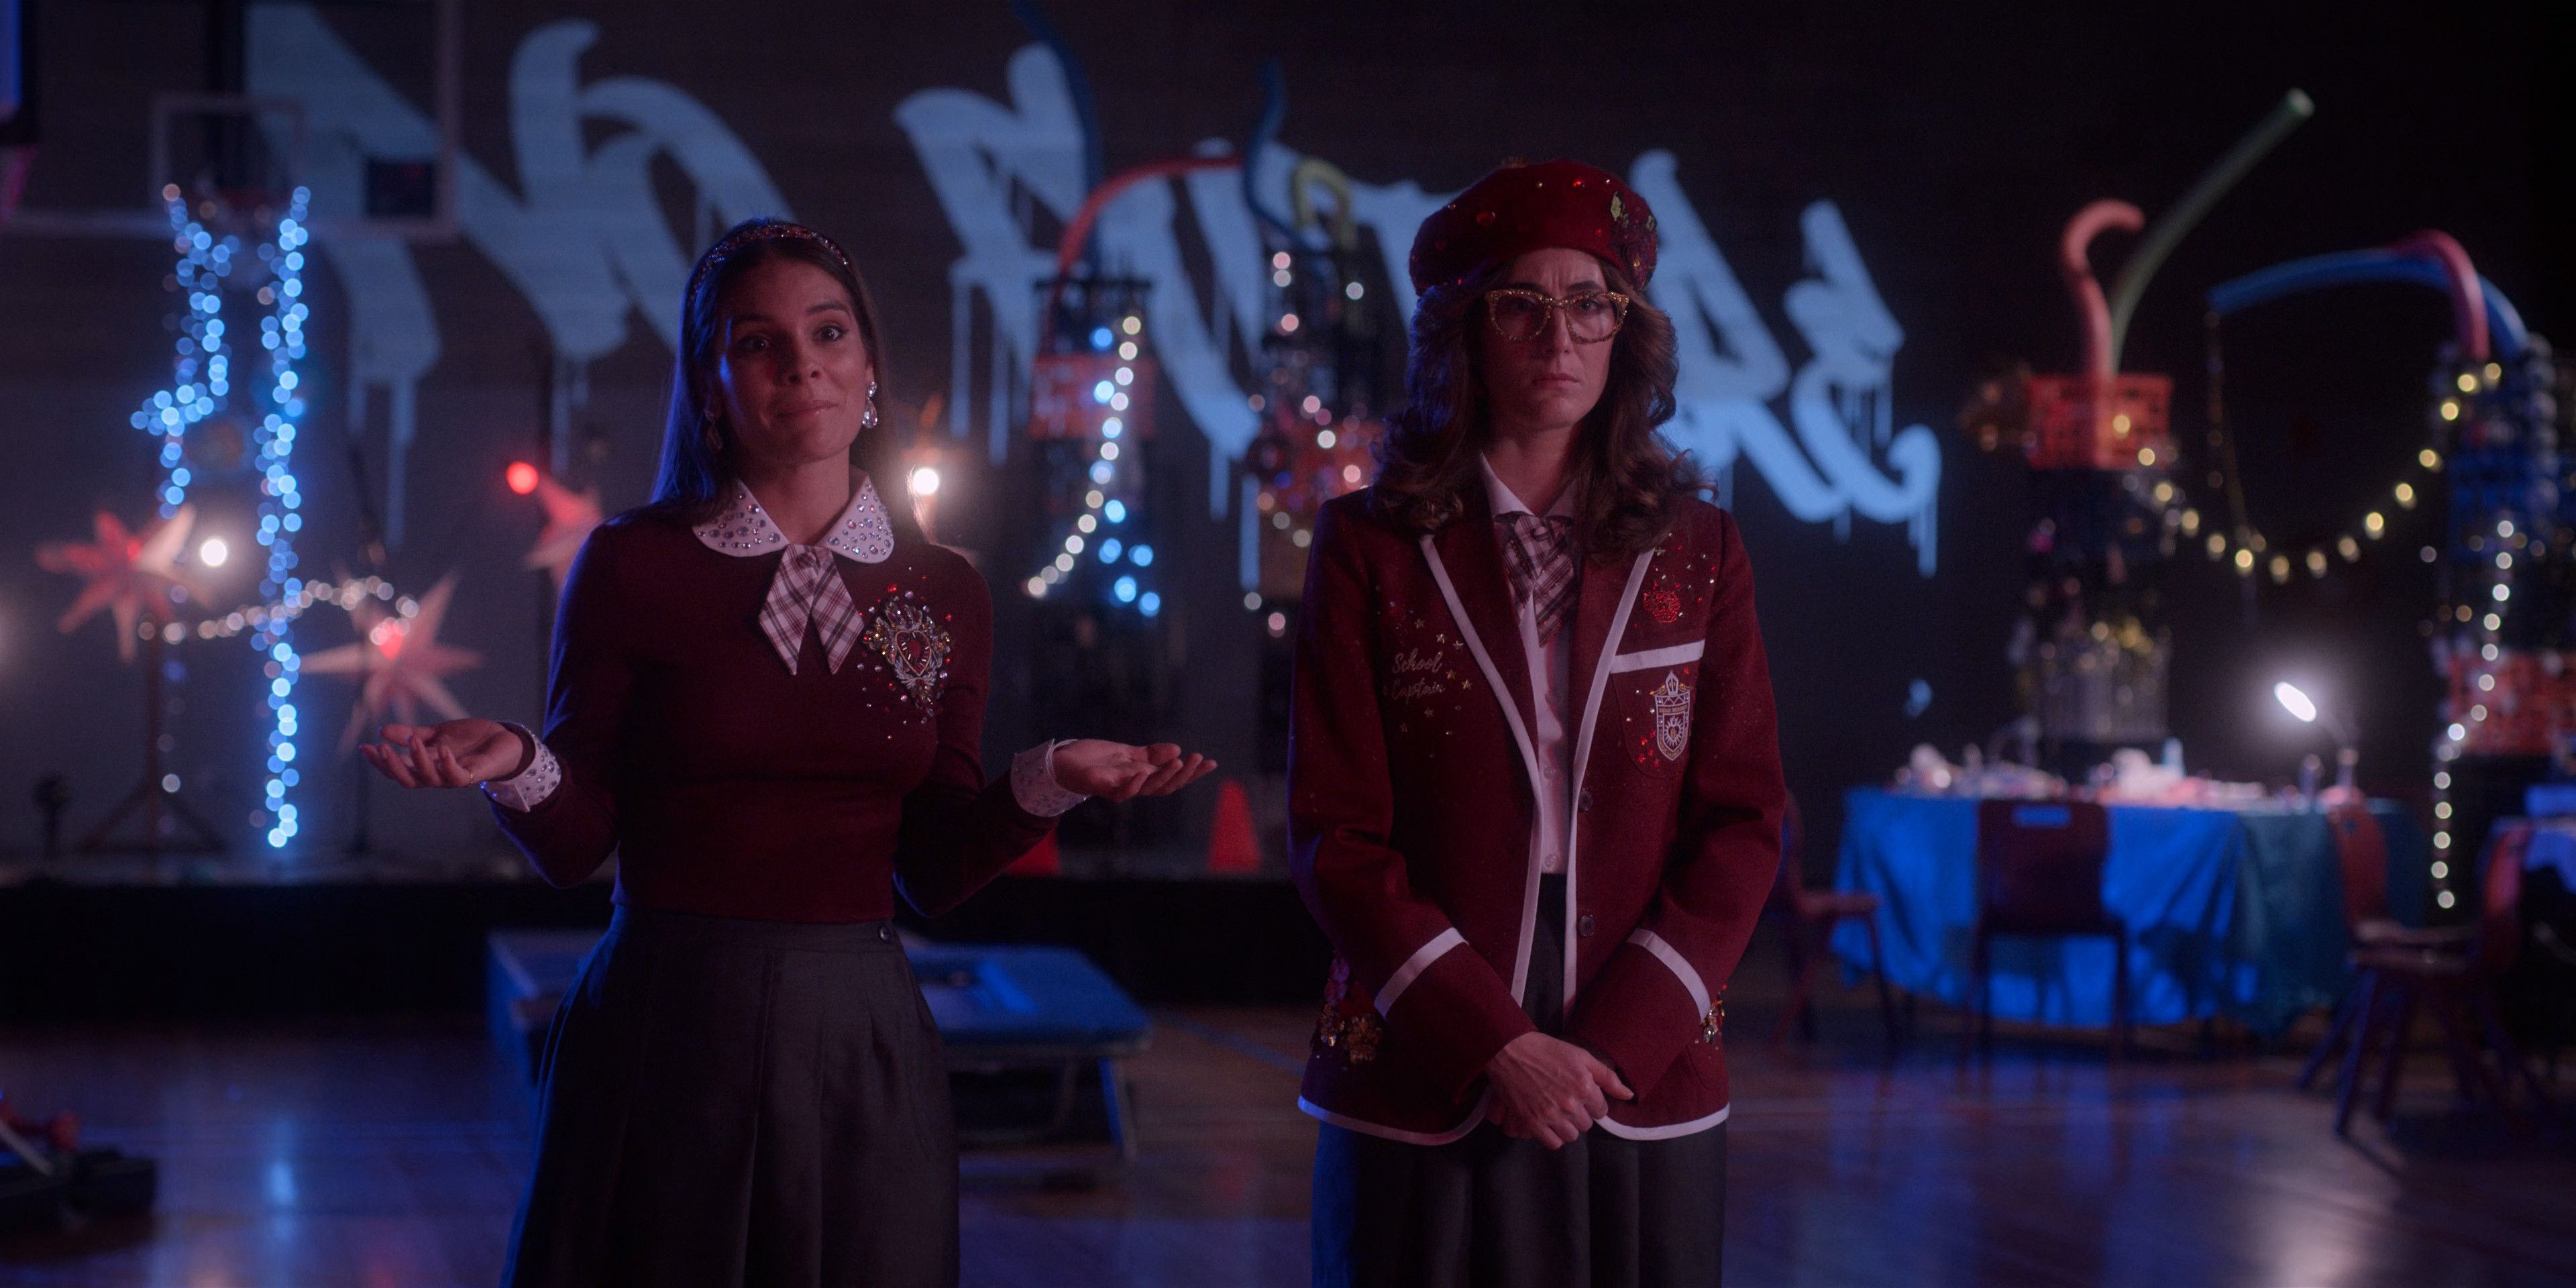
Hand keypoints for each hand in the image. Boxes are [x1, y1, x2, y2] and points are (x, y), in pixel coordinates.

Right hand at [358, 719, 526, 788]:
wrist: (502, 739)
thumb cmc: (468, 739)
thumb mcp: (436, 733)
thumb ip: (411, 734)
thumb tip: (381, 730)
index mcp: (425, 766)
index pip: (397, 769)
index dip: (379, 761)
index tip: (364, 747)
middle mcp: (437, 776)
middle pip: (408, 779)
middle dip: (391, 766)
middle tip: (380, 748)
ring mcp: (454, 777)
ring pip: (430, 778)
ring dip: (419, 760)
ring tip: (412, 741)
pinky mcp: (473, 774)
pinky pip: (457, 776)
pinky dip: (448, 764)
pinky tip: (442, 749)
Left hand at [1050, 740, 1218, 800]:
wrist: (1062, 763)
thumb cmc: (1093, 760)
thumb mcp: (1126, 752)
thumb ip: (1150, 754)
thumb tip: (1176, 749)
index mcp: (1143, 776)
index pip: (1173, 777)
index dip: (1193, 773)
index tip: (1212, 762)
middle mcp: (1135, 785)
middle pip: (1167, 786)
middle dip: (1185, 774)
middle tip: (1197, 759)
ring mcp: (1120, 788)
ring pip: (1149, 789)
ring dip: (1165, 776)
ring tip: (1179, 761)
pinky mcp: (1103, 787)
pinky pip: (1122, 792)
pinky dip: (1134, 783)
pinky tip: (1143, 772)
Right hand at [1482, 1032, 1632, 1147]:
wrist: (1510, 1050)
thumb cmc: (1547, 1050)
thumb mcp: (1581, 1056)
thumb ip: (1607, 1077)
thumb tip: (1629, 1095)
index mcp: (1584, 1087)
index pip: (1601, 1110)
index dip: (1592, 1103)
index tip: (1581, 1095)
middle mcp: (1570, 1104)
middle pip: (1586, 1124)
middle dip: (1579, 1114)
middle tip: (1566, 1101)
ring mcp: (1551, 1115)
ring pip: (1571, 1136)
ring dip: (1567, 1126)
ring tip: (1557, 1112)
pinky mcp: (1532, 1123)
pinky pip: (1553, 1143)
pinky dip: (1552, 1136)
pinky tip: (1548, 1123)